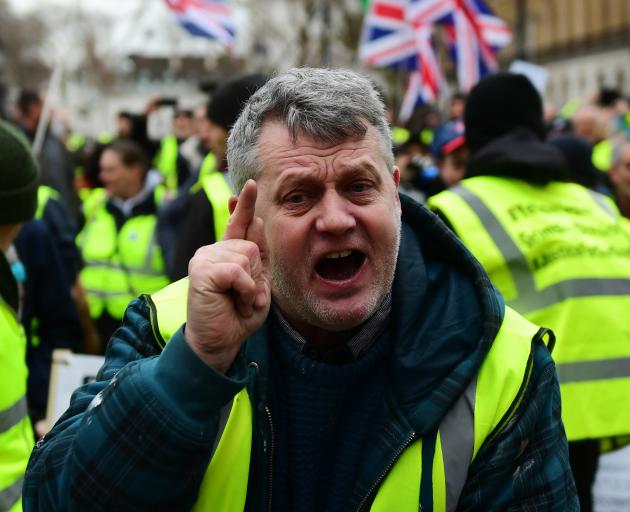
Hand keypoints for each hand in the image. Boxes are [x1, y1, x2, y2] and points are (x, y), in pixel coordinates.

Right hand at [185, 180, 270, 372]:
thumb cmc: (238, 316)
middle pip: (253, 245)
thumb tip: (257, 219)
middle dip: (256, 276)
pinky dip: (243, 289)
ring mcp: (205, 258)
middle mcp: (213, 251)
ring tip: (238, 301)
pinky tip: (233, 301)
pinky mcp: (201, 270)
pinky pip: (237, 270)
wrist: (220, 342)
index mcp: (228, 254)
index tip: (250, 185)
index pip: (238, 224)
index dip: (245, 205)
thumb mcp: (257, 284)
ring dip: (250, 286)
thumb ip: (259, 256)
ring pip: (247, 256)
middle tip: (244, 297)